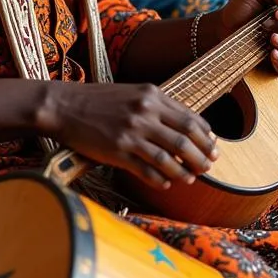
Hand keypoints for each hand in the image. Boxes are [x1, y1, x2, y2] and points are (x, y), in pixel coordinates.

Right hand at [40, 81, 216, 190]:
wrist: (64, 105)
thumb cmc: (100, 100)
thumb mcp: (134, 93)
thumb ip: (158, 106)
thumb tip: (186, 126)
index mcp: (152, 96)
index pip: (190, 118)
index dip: (206, 136)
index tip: (213, 146)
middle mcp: (144, 113)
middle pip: (184, 139)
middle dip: (202, 156)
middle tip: (209, 166)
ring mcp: (130, 133)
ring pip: (168, 158)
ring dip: (184, 171)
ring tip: (191, 178)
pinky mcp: (117, 151)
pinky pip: (146, 170)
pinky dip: (160, 179)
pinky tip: (166, 184)